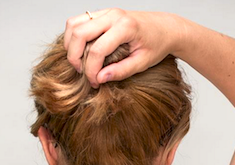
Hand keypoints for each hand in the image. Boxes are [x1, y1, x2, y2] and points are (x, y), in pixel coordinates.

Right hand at [63, 8, 182, 87]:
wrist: (164, 27)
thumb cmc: (156, 45)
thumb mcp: (142, 63)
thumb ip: (121, 71)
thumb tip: (100, 78)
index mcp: (125, 27)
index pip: (97, 50)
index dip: (91, 70)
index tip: (95, 83)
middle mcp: (113, 15)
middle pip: (79, 34)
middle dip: (75, 58)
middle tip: (83, 73)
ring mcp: (105, 12)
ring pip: (73, 24)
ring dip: (70, 46)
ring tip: (80, 63)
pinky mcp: (101, 13)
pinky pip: (77, 21)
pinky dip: (74, 37)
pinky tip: (82, 51)